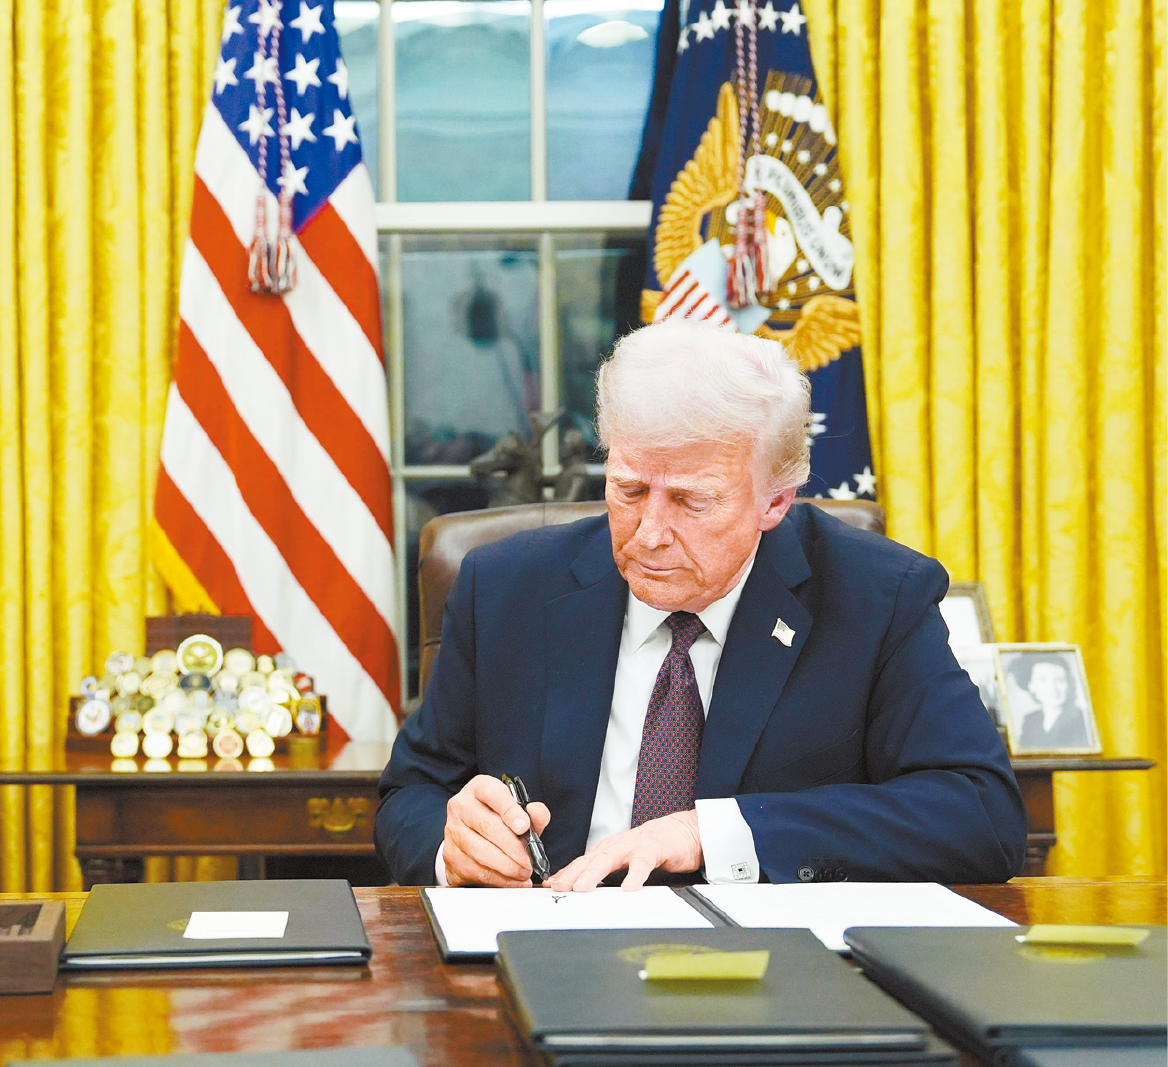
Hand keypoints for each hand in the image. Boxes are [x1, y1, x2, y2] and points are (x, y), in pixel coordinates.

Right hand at [443, 774, 550, 887]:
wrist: (470, 832)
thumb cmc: (498, 818)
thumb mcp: (518, 809)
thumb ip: (533, 812)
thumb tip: (537, 814)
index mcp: (479, 788)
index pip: (493, 793)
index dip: (510, 810)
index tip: (524, 826)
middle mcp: (461, 806)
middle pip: (488, 826)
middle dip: (513, 847)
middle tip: (529, 861)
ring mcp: (453, 830)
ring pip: (481, 852)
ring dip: (507, 866)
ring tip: (523, 872)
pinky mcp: (450, 855)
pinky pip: (476, 870)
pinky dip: (498, 879)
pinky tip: (513, 881)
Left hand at [545, 810, 701, 892]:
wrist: (681, 830)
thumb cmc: (650, 847)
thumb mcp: (623, 860)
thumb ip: (604, 872)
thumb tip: (580, 889)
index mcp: (608, 850)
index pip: (581, 862)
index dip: (565, 873)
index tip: (549, 886)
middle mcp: (617, 846)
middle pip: (590, 860)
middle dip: (572, 874)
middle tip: (559, 888)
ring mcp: (633, 845)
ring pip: (610, 858)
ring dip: (594, 873)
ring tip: (582, 888)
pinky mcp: (653, 848)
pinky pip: (643, 862)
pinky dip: (635, 874)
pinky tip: (629, 888)